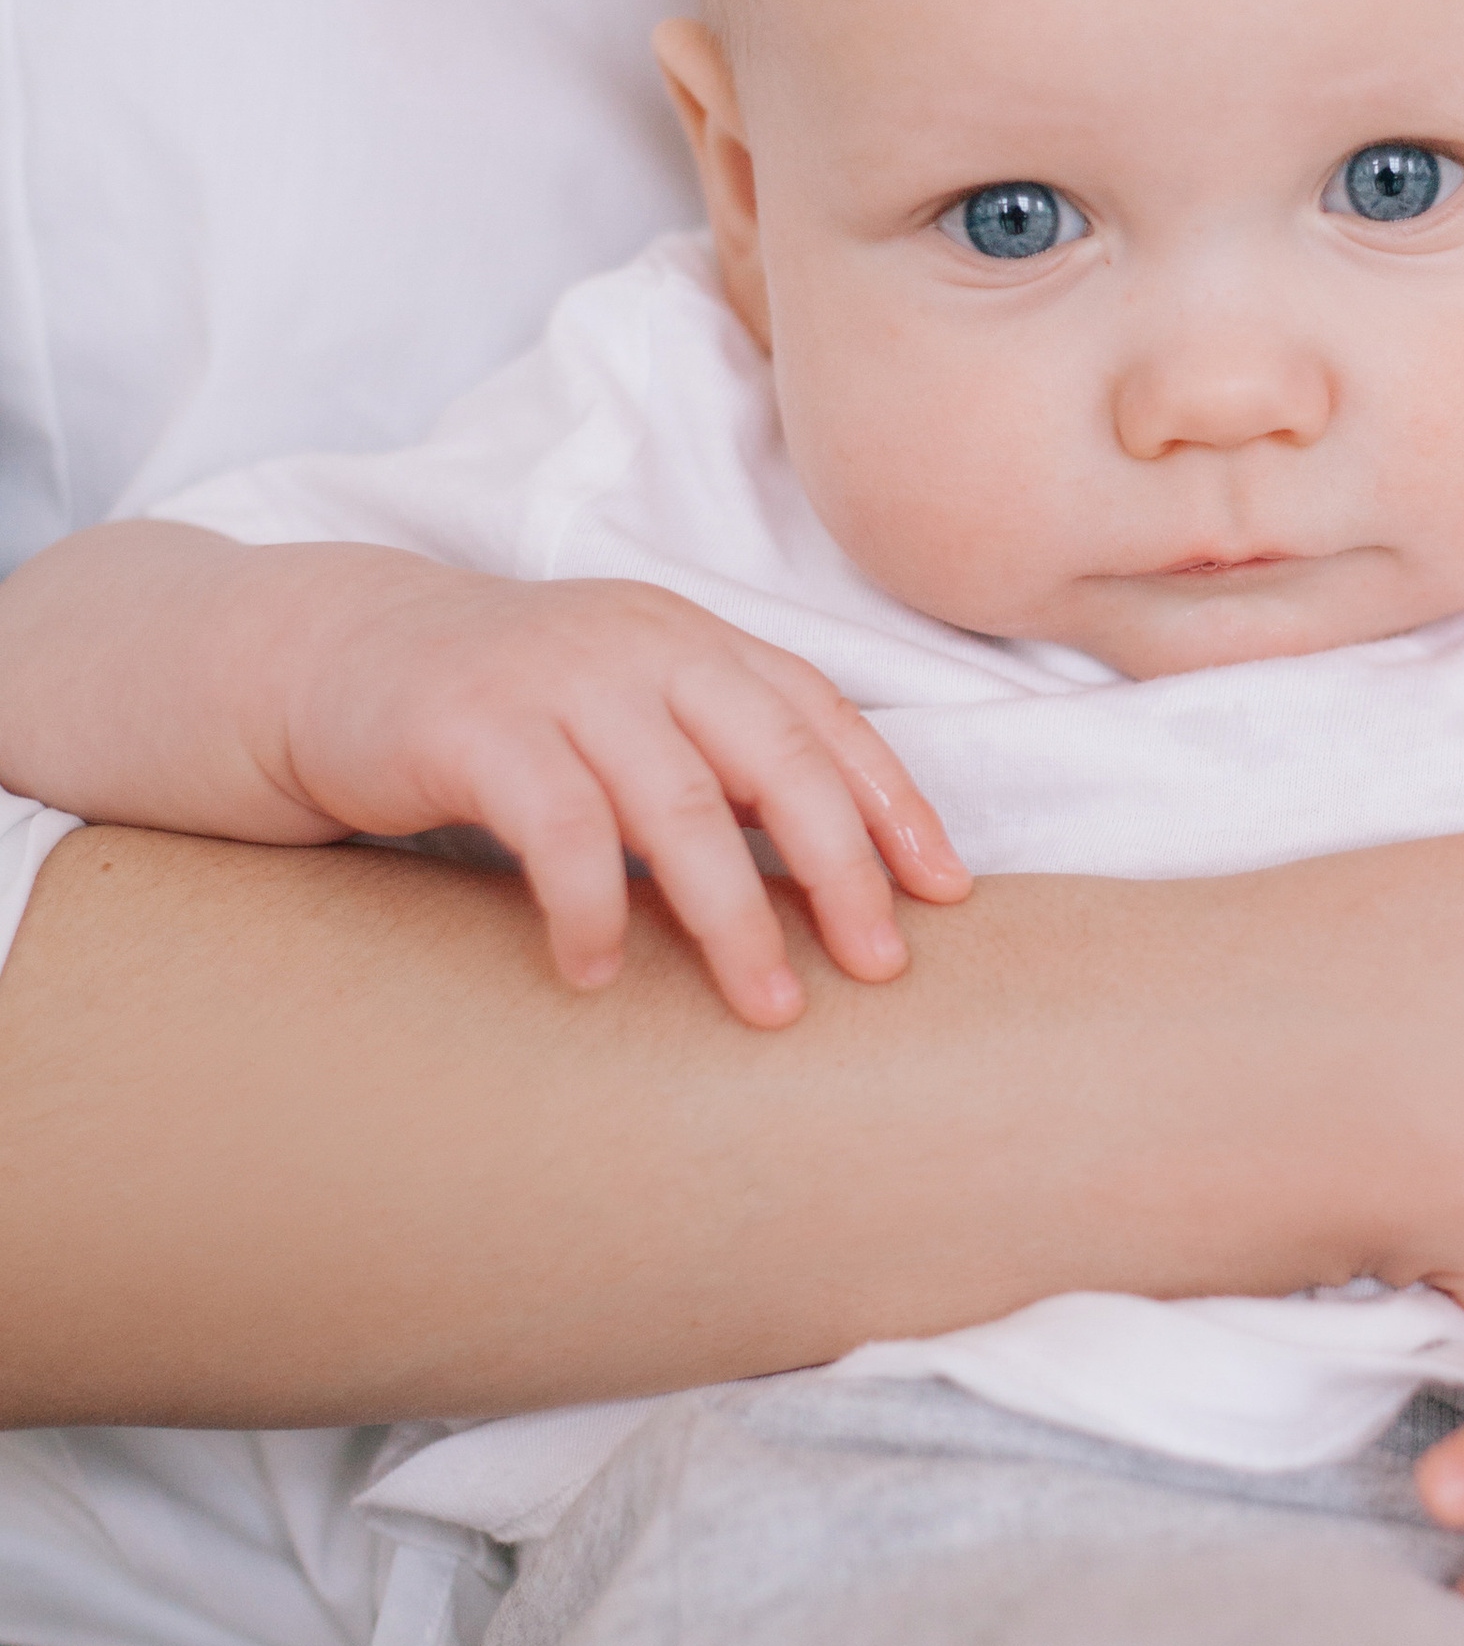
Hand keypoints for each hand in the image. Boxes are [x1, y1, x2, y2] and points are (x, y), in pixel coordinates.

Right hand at [266, 552, 968, 1024]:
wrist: (336, 657)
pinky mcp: (474, 725)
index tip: (945, 892)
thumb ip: (718, 759)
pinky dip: (592, 905)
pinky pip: (558, 827)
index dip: (893, 803)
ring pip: (680, 804)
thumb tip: (837, 873)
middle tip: (880, 965)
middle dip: (842, 868)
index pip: (823, 718)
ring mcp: (559, 680)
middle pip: (777, 761)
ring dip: (734, 914)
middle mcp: (643, 647)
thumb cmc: (506, 708)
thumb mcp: (628, 706)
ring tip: (768, 1004)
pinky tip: (600, 970)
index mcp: (695, 641)